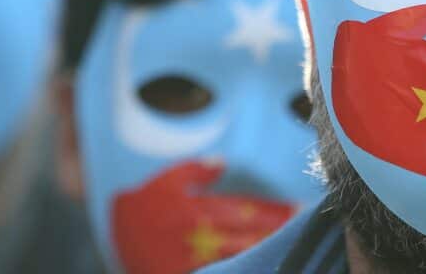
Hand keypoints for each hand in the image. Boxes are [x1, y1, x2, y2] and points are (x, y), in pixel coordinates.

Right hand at [111, 160, 295, 273]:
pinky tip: (262, 263)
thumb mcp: (163, 179)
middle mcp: (203, 237)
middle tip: (309, 229)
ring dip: (269, 250)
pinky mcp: (192, 273)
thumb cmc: (140, 204)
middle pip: (253, 236)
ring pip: (244, 256)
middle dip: (281, 232)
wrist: (116, 237)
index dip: (276, 210)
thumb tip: (222, 161)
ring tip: (293, 247)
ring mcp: (199, 259)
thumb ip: (193, 171)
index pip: (248, 209)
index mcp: (200, 210)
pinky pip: (226, 271)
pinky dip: (246, 266)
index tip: (300, 209)